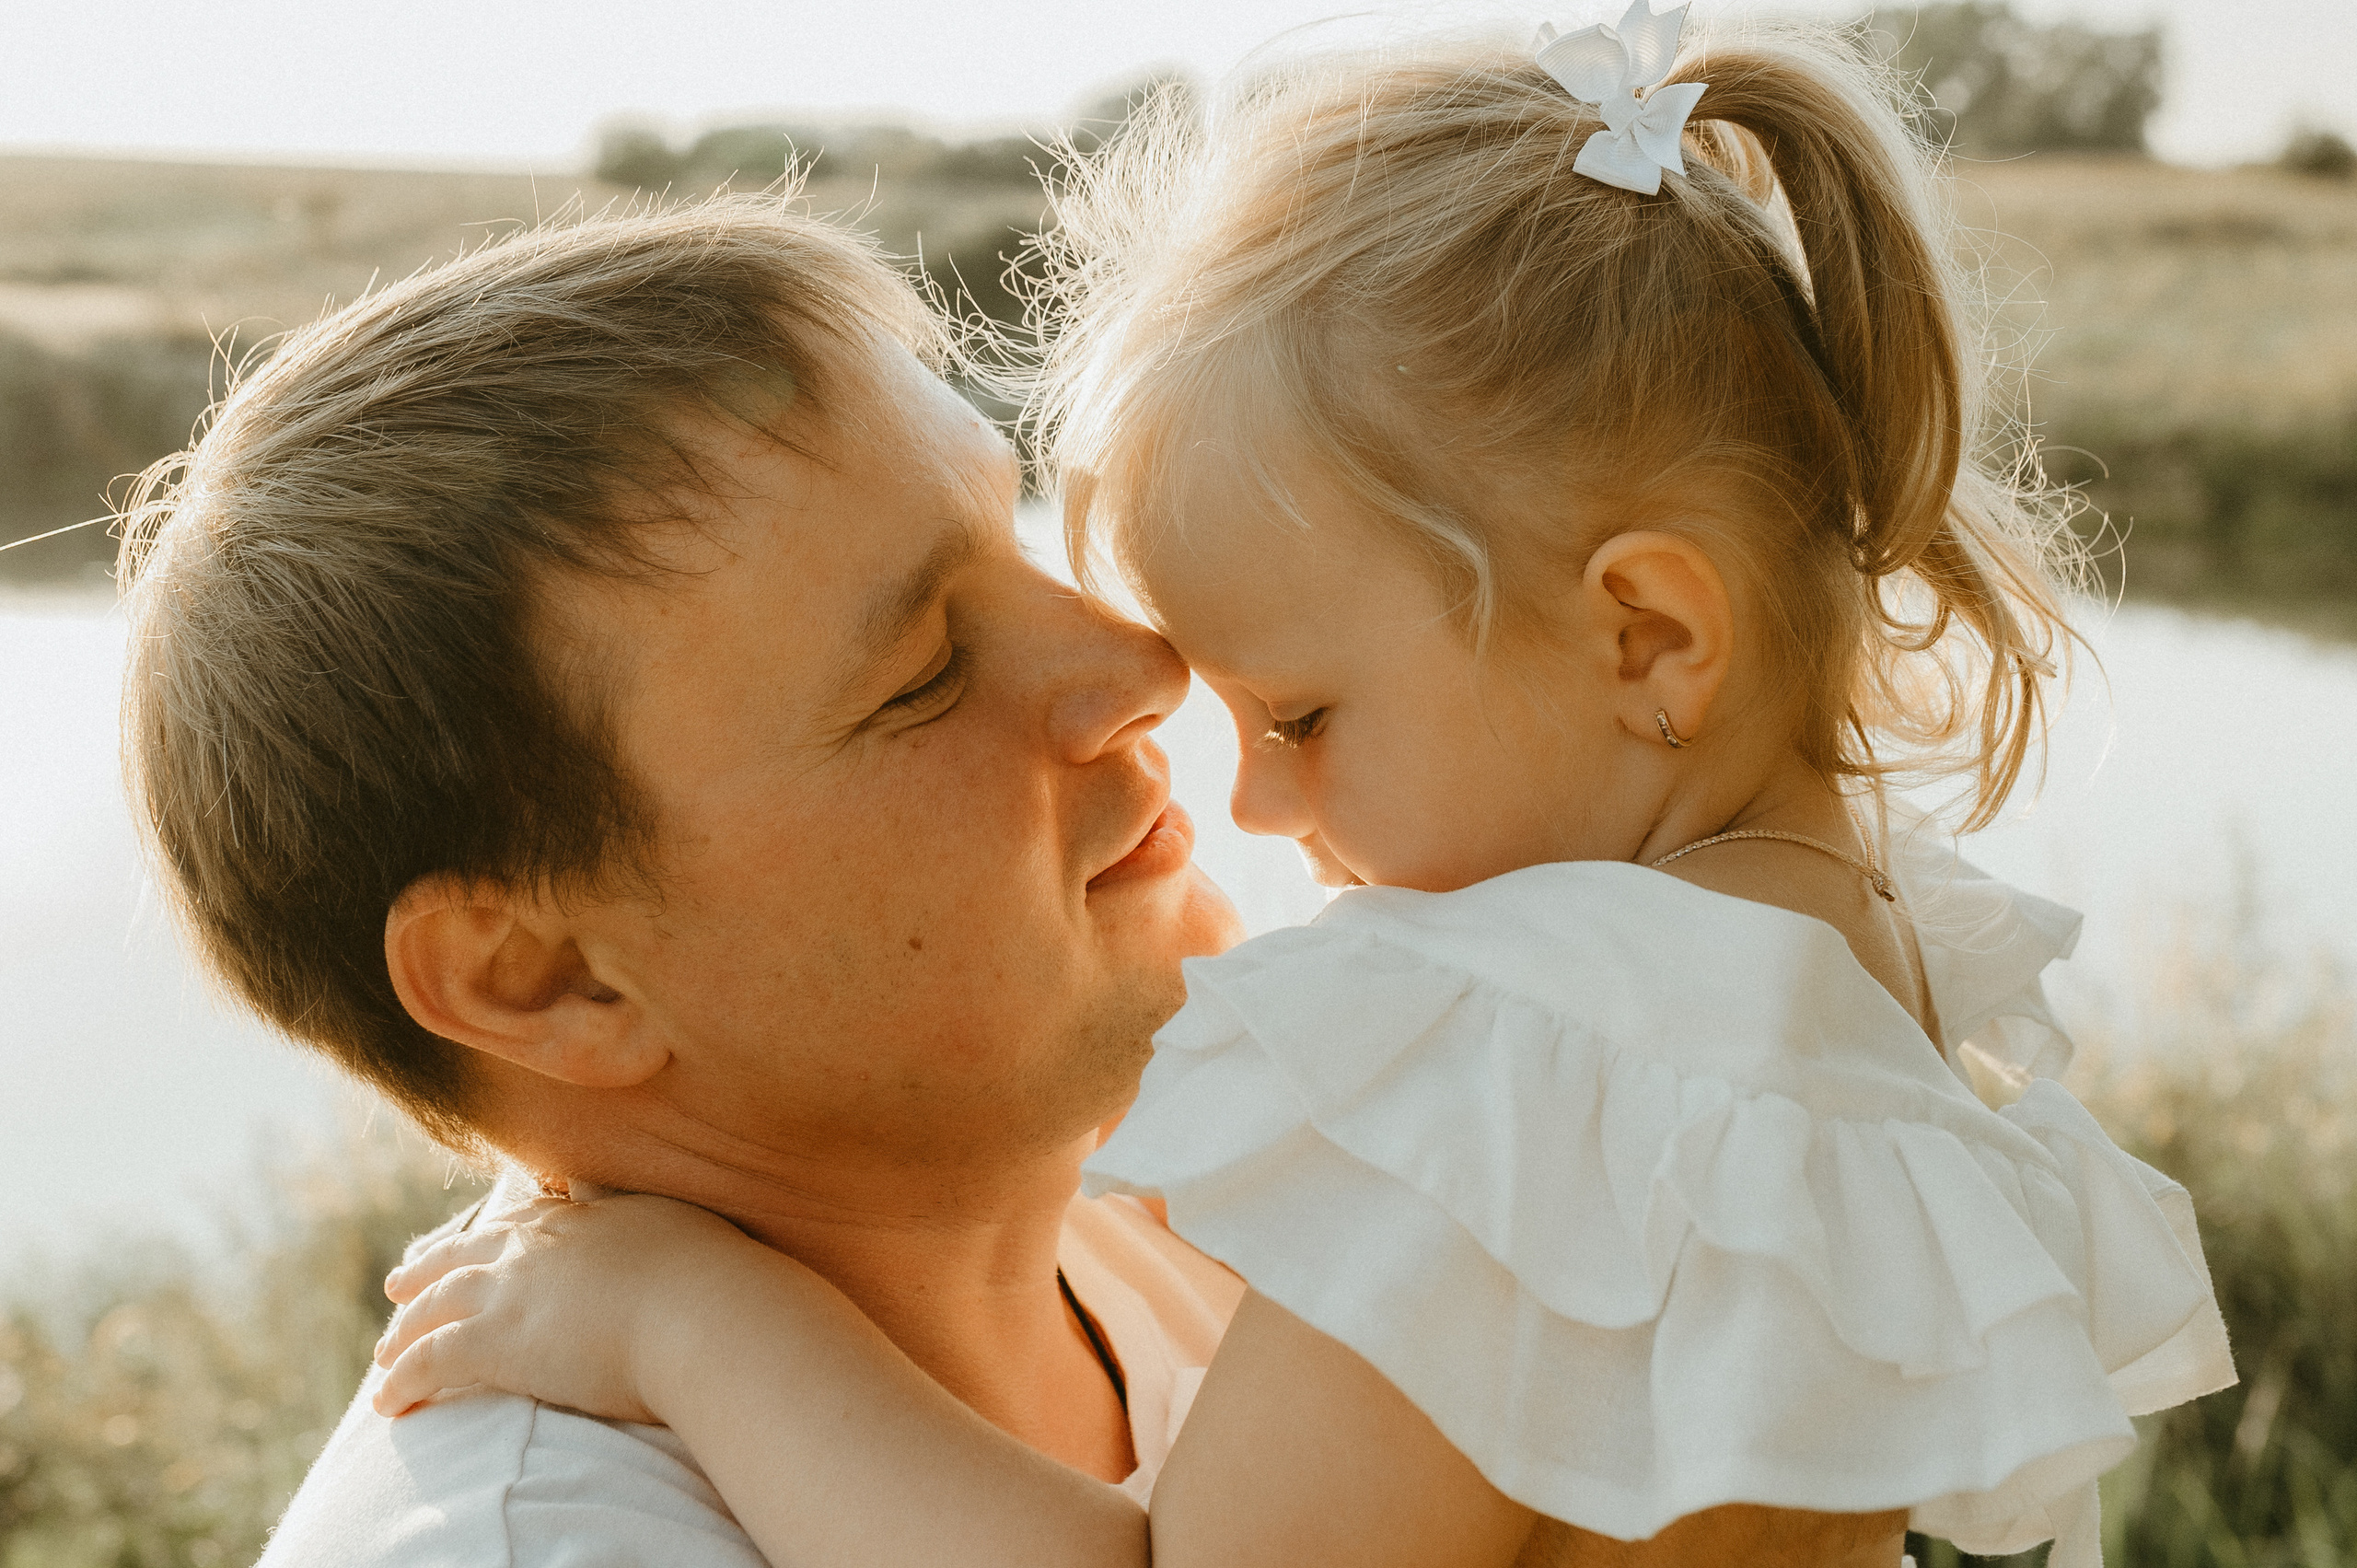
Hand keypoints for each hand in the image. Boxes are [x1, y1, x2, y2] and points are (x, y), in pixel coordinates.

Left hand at [371, 1191, 773, 1421]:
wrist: (704, 1313)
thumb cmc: (710, 1276)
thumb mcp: (672, 1222)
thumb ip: (631, 1209)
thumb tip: (605, 1188)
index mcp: (577, 1220)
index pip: (515, 1224)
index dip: (486, 1238)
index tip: (469, 1246)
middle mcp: (533, 1248)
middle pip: (461, 1258)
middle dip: (426, 1272)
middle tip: (400, 1288)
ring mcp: (509, 1291)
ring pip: (434, 1308)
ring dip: (403, 1331)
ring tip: (386, 1352)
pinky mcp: (495, 1342)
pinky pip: (428, 1362)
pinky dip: (401, 1381)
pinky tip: (387, 1403)